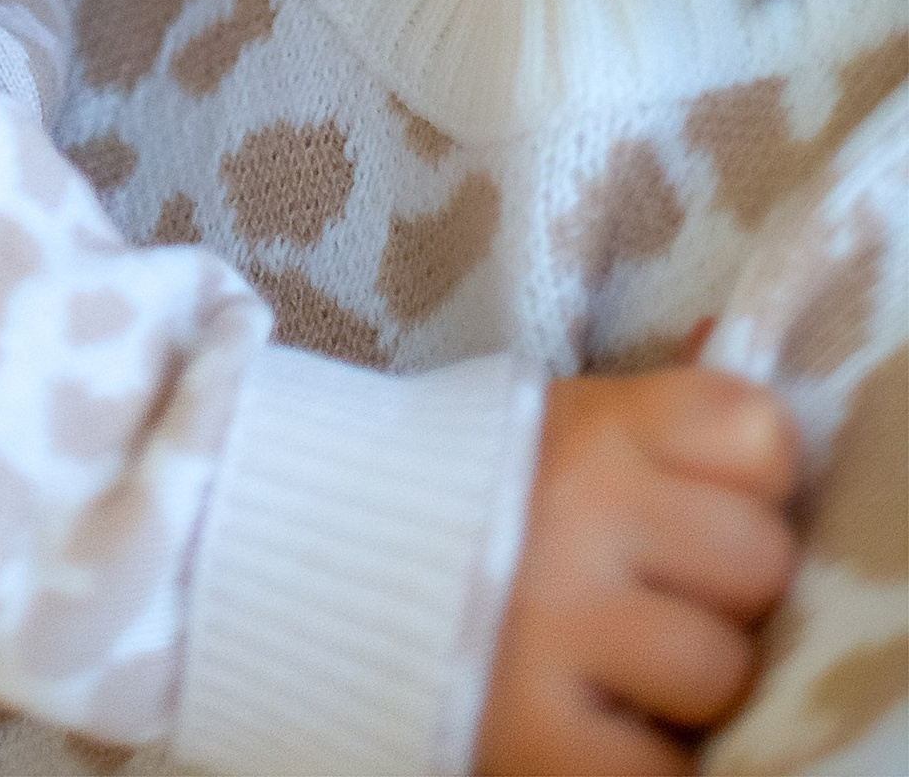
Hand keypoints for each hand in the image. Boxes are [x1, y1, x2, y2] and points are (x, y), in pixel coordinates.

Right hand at [477, 368, 801, 776]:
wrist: (310, 568)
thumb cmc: (472, 497)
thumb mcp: (563, 426)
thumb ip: (656, 408)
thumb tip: (720, 337)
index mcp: (589, 431)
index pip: (758, 434)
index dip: (741, 480)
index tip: (690, 501)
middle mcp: (574, 516)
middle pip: (760, 560)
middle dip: (721, 587)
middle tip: (650, 591)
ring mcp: (554, 630)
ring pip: (722, 672)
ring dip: (685, 684)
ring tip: (619, 664)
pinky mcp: (536, 740)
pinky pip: (664, 771)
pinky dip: (645, 760)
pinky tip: (598, 721)